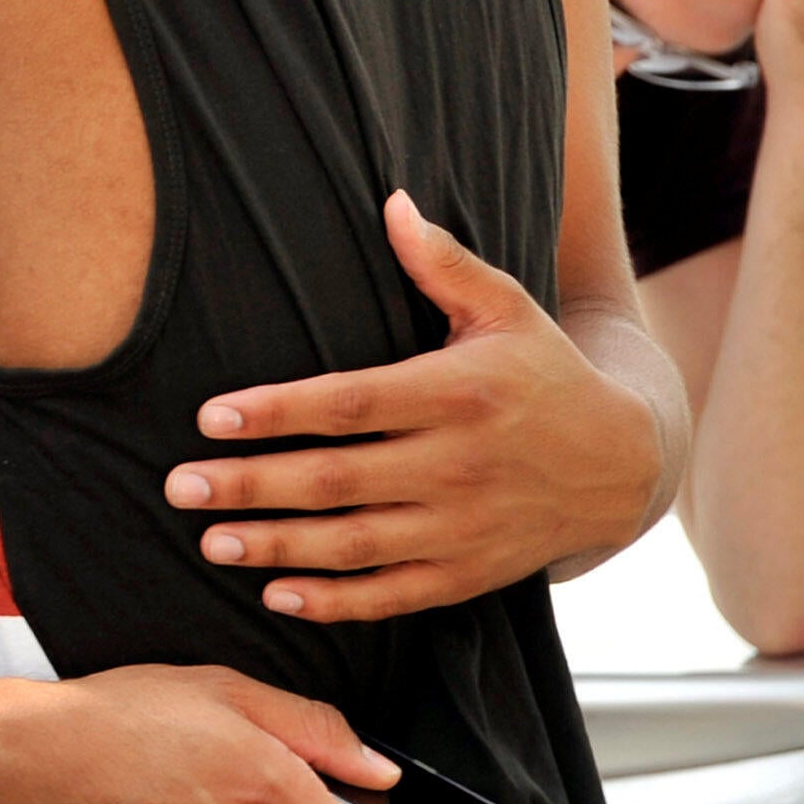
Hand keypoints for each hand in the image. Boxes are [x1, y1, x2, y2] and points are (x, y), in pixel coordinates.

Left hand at [166, 192, 668, 620]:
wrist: (622, 463)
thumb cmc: (544, 372)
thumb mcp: (507, 308)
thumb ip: (444, 262)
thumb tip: (392, 200)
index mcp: (459, 393)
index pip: (351, 404)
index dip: (278, 411)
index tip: (211, 416)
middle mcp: (459, 464)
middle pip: (339, 479)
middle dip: (253, 485)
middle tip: (181, 485)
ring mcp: (464, 527)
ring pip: (356, 544)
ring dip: (279, 546)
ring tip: (210, 541)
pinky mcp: (470, 574)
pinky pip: (394, 596)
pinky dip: (336, 602)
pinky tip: (277, 594)